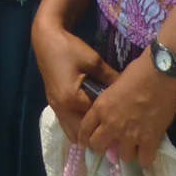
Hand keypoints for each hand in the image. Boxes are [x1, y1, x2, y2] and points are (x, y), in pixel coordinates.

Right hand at [32, 13, 115, 142]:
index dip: (108, 122)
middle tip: (114, 132)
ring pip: (71, 132)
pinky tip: (90, 122)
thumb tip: (128, 90)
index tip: (123, 125)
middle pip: (81, 133)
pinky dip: (77, 127)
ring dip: (85, 134)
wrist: (47, 40)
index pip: (94, 119)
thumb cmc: (70, 49)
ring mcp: (56, 108)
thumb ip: (110, 78)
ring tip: (102, 130)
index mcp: (72, 99)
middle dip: (96, 135)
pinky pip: (66, 124)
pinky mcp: (54, 104)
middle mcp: (62, 108)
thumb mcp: (94, 61)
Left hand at [79, 54, 175, 166]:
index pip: (84, 130)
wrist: (161, 72)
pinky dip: (146, 156)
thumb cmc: (139, 71)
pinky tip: (148, 149)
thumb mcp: (115, 84)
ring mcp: (130, 134)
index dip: (85, 138)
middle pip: (98, 147)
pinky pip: (144, 160)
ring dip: (128, 151)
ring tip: (135, 144)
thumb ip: (110, 102)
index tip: (87, 141)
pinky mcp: (149, 140)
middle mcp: (111, 124)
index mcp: (101, 107)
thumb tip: (112, 111)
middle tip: (113, 143)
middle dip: (104, 146)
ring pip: (123, 156)